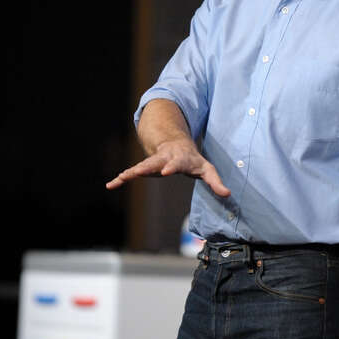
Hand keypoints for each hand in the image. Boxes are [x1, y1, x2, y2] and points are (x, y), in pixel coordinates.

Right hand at [105, 136, 230, 196]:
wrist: (176, 144)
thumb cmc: (193, 160)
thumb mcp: (207, 169)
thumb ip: (216, 182)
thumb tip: (228, 194)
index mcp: (180, 159)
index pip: (177, 163)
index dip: (172, 166)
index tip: (166, 171)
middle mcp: (164, 158)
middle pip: (156, 162)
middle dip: (149, 167)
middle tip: (140, 172)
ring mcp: (153, 162)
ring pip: (141, 166)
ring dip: (131, 173)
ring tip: (120, 178)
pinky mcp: (145, 167)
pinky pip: (132, 172)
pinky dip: (122, 178)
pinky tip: (111, 184)